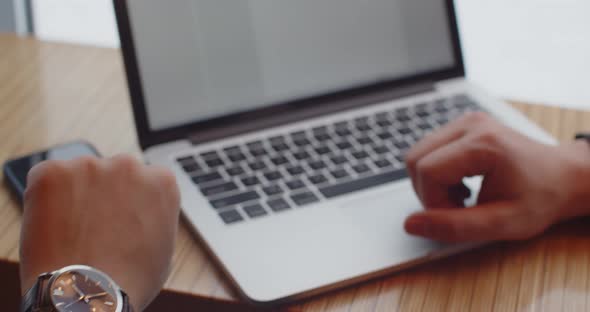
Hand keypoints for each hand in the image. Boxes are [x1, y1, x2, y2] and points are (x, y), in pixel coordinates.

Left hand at [19, 155, 180, 309]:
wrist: (86, 292)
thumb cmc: (127, 280)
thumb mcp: (162, 245)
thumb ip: (153, 217)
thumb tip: (138, 214)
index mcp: (161, 181)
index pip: (147, 180)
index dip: (133, 202)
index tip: (123, 219)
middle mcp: (129, 165)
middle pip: (114, 173)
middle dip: (105, 194)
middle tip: (95, 227)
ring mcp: (89, 165)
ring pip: (80, 176)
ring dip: (76, 195)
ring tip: (71, 233)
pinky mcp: (51, 171)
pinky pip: (46, 178)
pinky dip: (44, 198)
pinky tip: (50, 225)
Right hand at [404, 112, 589, 242]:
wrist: (564, 177)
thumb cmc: (541, 199)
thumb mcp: (501, 223)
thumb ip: (454, 226)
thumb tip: (411, 224)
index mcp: (482, 143)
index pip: (426, 171)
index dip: (432, 202)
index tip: (458, 216)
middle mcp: (469, 124)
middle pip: (415, 159)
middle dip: (428, 192)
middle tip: (458, 208)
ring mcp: (465, 122)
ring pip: (417, 154)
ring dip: (431, 184)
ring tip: (461, 197)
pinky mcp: (462, 126)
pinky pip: (429, 150)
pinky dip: (436, 173)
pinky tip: (461, 184)